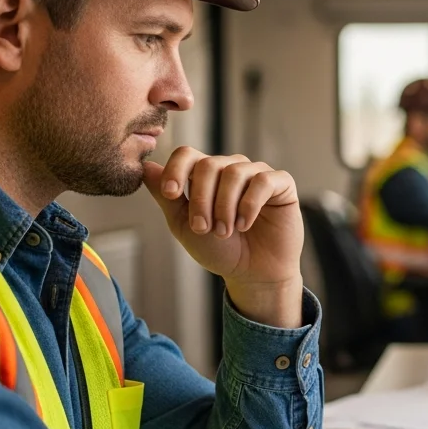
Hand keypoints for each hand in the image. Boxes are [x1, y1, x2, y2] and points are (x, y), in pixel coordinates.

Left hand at [145, 148, 304, 327]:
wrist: (252, 274)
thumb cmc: (220, 250)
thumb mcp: (185, 226)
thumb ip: (167, 198)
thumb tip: (145, 167)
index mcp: (206, 175)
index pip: (187, 154)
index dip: (176, 170)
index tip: (172, 194)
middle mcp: (232, 169)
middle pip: (209, 165)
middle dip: (202, 200)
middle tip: (204, 229)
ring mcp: (257, 175)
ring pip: (235, 172)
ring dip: (225, 206)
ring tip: (226, 231)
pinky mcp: (282, 184)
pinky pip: (263, 181)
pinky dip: (250, 205)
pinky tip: (245, 225)